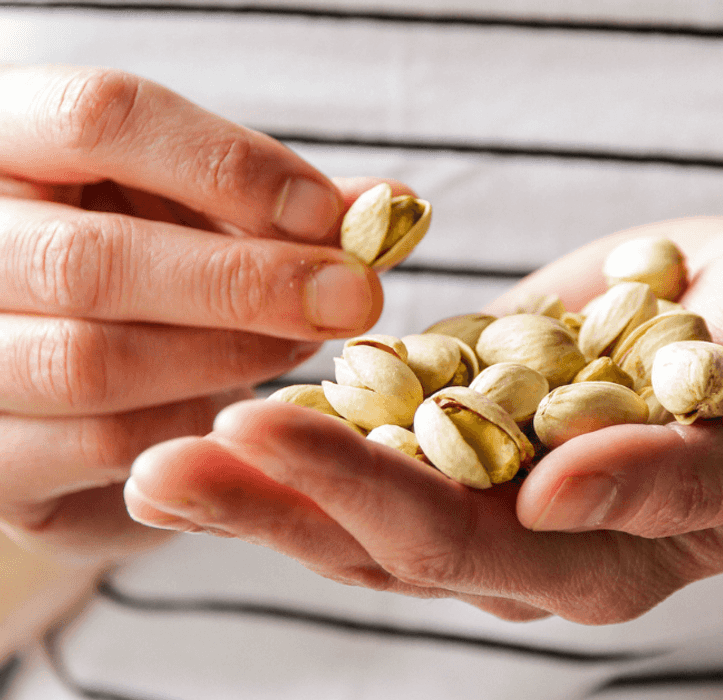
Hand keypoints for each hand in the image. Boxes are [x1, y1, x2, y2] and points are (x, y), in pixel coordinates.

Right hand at [0, 65, 390, 561]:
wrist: (60, 360)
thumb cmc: (147, 254)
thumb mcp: (199, 203)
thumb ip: (286, 203)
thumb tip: (393, 208)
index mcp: (8, 139)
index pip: (102, 116)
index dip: (230, 165)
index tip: (328, 215)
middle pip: (90, 257)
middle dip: (245, 282)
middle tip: (351, 297)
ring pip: (91, 364)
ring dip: (229, 357)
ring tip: (304, 343)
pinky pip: (100, 450)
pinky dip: (195, 430)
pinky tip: (245, 409)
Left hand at [124, 217, 722, 621]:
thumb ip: (688, 478)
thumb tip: (553, 497)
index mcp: (607, 562)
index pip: (463, 548)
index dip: (357, 499)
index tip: (258, 434)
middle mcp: (538, 531)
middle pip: (386, 534)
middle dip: (275, 501)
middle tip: (163, 462)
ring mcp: (508, 463)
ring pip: (371, 480)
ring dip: (274, 463)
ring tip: (168, 439)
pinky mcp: (493, 395)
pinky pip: (397, 404)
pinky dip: (326, 399)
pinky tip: (247, 376)